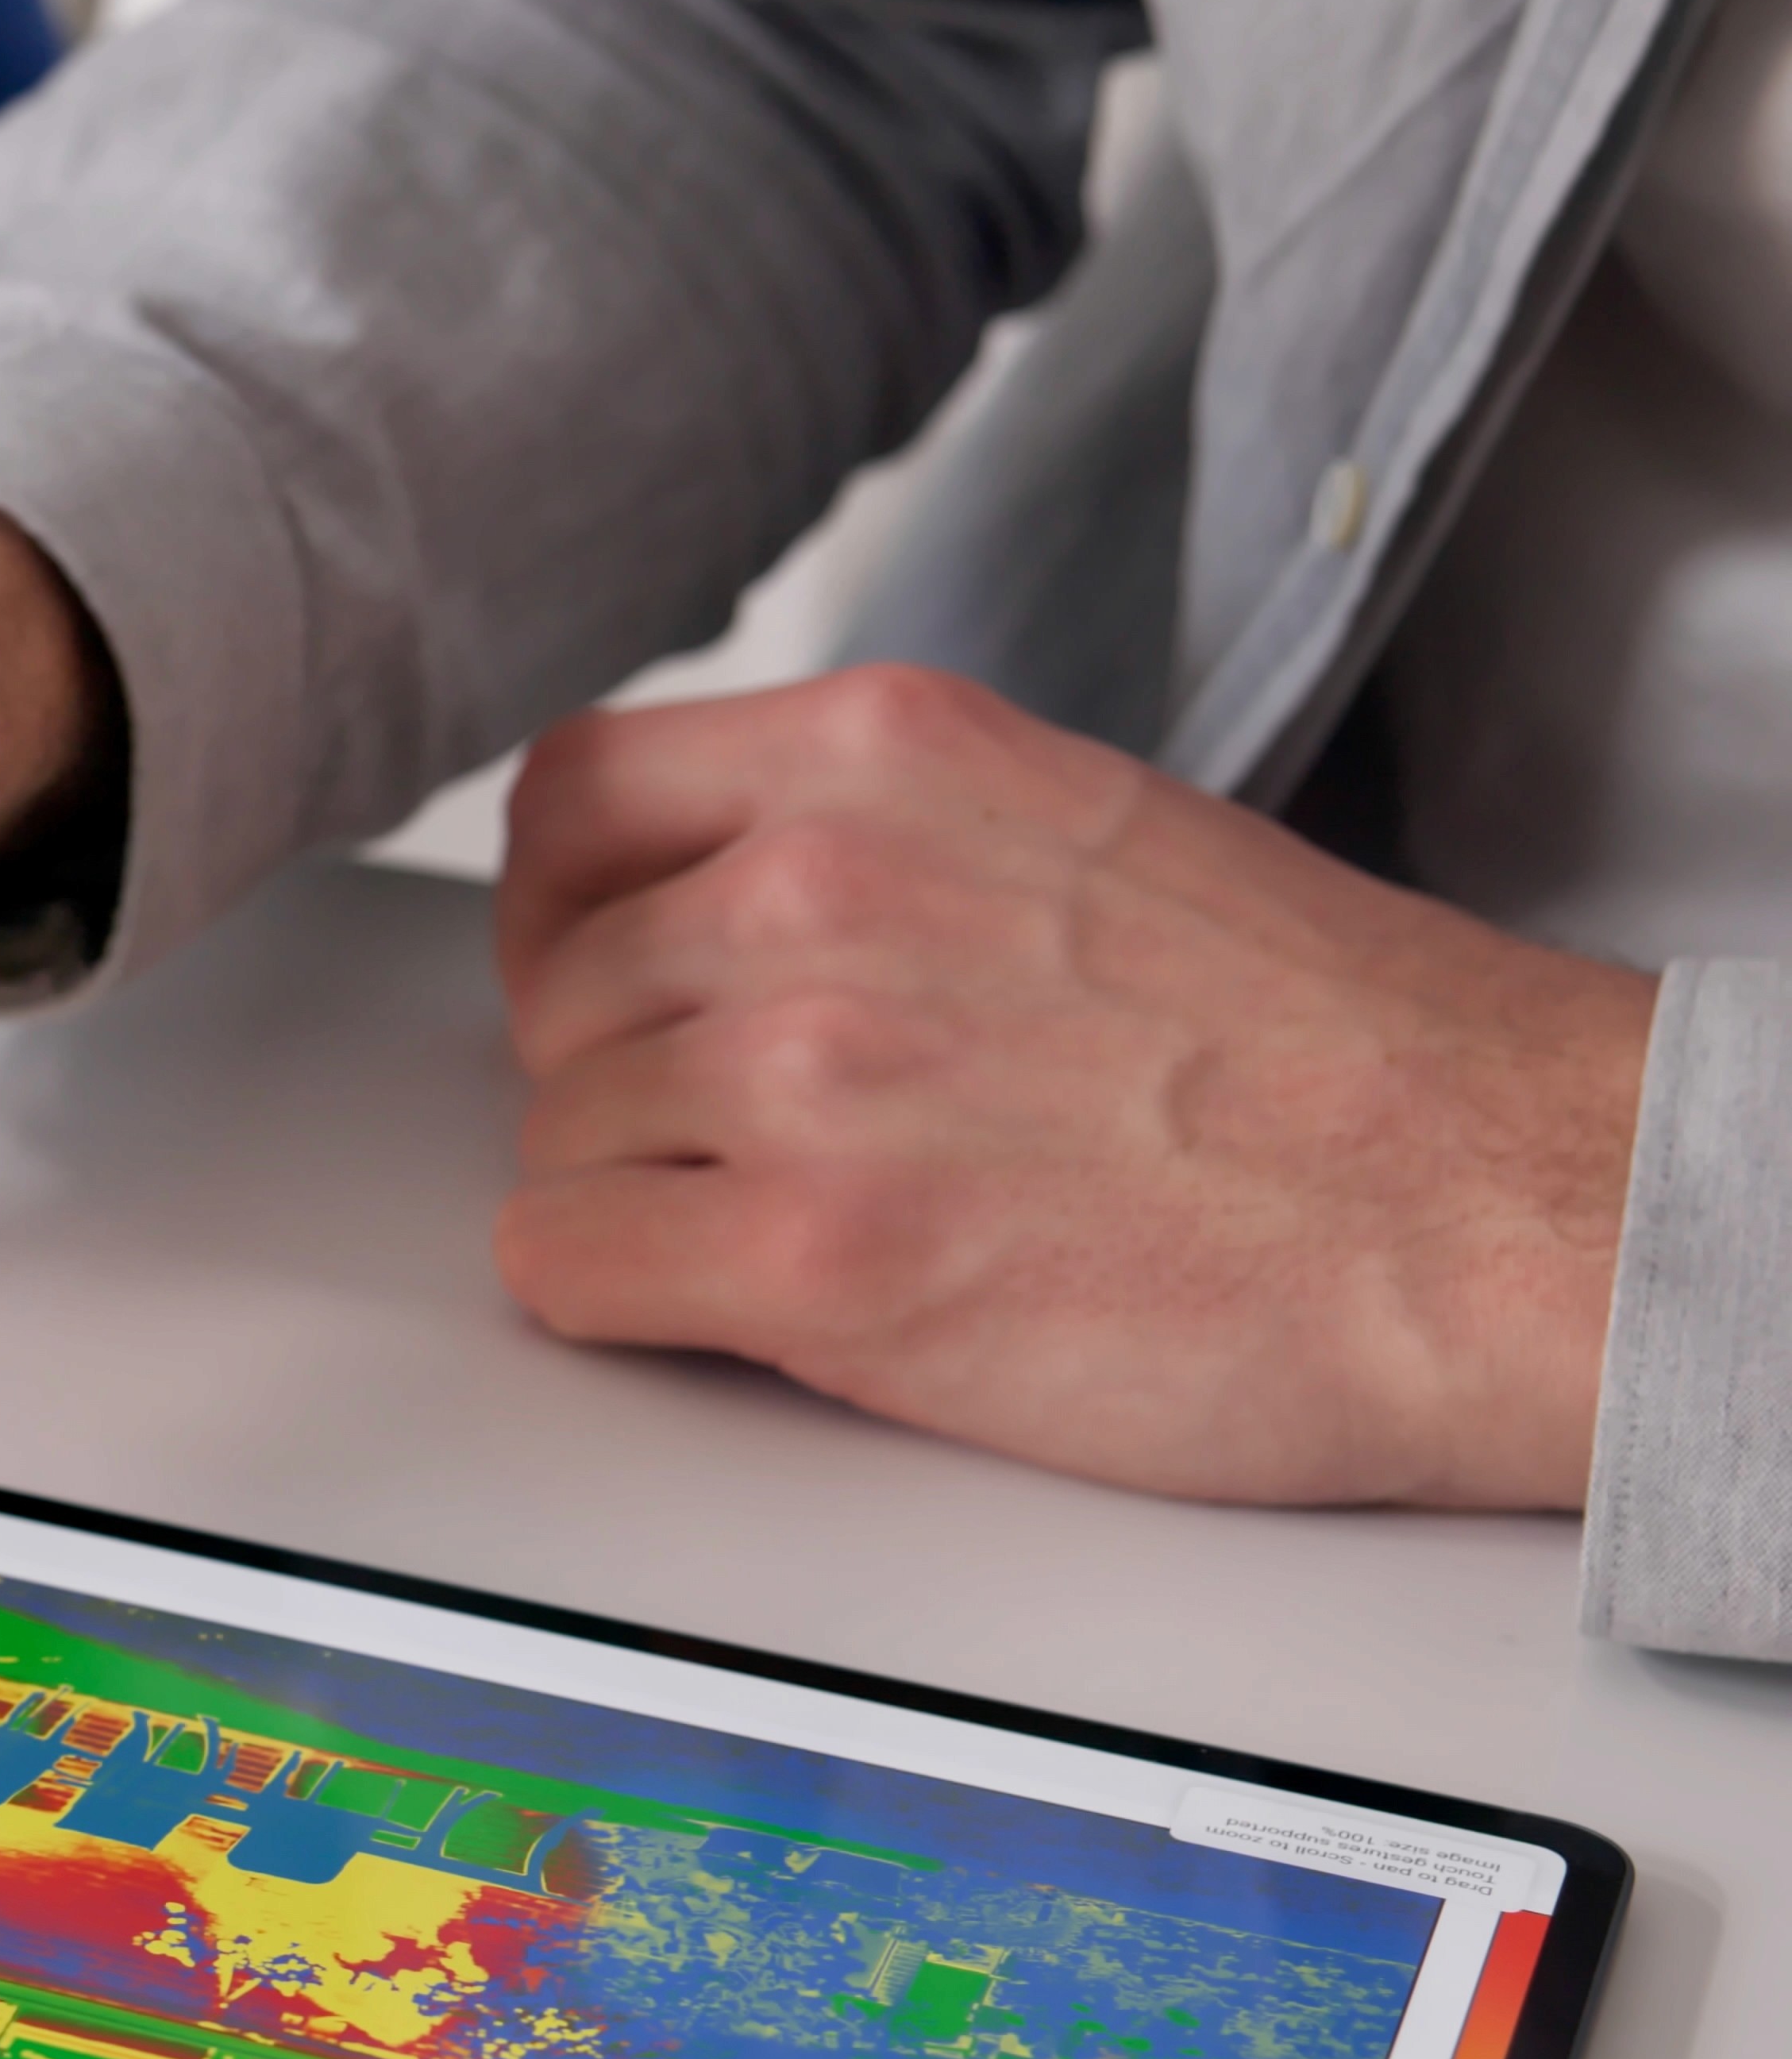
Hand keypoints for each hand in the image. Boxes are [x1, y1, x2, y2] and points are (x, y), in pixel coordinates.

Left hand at [496, 667, 1653, 1505]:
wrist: (1498, 1205)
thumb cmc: (1323, 1048)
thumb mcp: (1068, 831)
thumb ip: (869, 843)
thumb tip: (693, 913)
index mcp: (883, 752)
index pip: (574, 800)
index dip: (568, 919)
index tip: (613, 989)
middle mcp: (817, 882)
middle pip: (560, 1001)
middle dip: (636, 1086)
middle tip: (779, 1147)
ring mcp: (807, 1068)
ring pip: (560, 1144)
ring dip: (653, 1204)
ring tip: (828, 1225)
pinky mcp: (816, 1252)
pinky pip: (566, 1269)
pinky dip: (627, 1301)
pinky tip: (757, 1306)